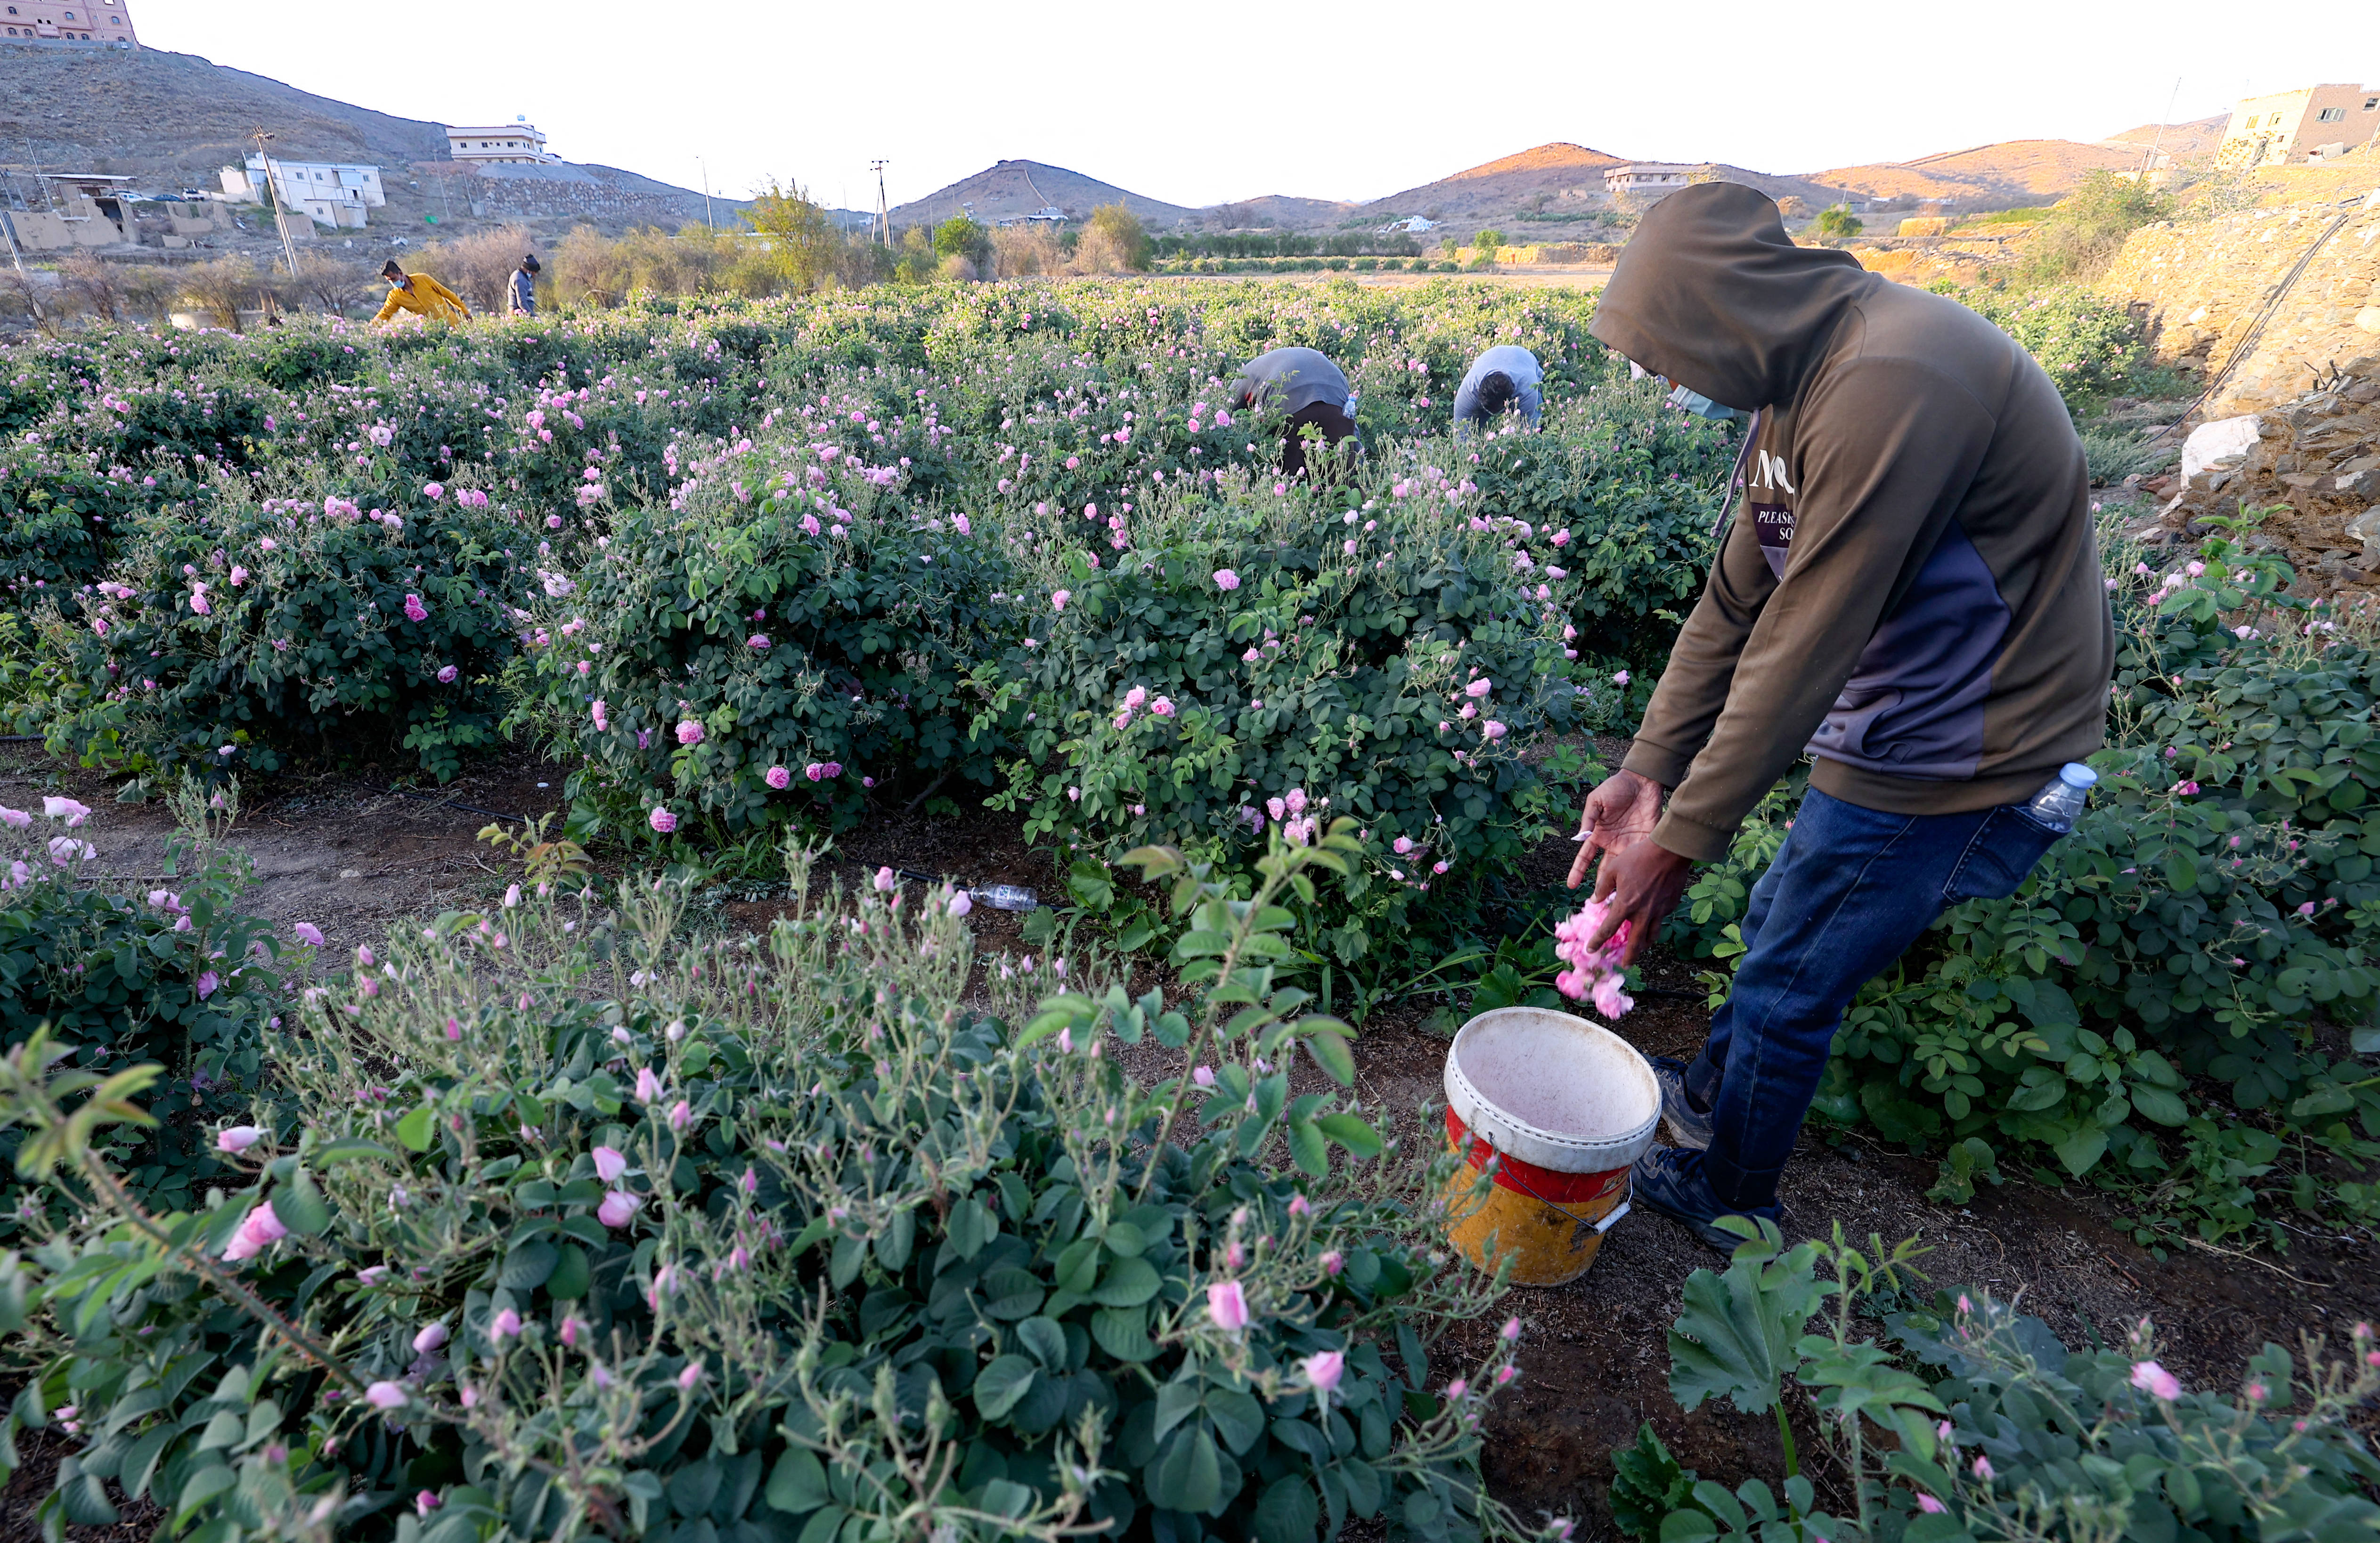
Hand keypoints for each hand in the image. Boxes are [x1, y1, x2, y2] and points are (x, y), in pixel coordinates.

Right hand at [1565, 769, 1663, 889]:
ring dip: (1620, 886)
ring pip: (1623, 871)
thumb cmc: (1616, 787)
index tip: (1571, 886)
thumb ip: (1588, 820)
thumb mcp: (1596, 801)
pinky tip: (1638, 886)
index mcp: (1598, 835)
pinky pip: (1640, 860)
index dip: (1577, 871)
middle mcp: (1613, 844)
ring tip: (1618, 901)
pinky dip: (1639, 873)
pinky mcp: (1645, 842)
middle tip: (1598, 905)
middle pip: (1605, 871)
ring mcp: (1629, 845)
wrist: (1642, 780)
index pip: (1585, 858)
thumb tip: (1579, 839)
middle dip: (1601, 887)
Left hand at [1588, 835, 1693, 967]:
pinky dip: (1654, 923)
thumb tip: (1595, 901)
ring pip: (1652, 935)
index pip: (1609, 929)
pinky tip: (1652, 919)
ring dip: (1645, 944)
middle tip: (1625, 964)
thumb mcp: (1614, 868)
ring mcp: (1659, 911)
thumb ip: (1603, 887)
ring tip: (1641, 948)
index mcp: (1626, 904)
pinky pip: (1661, 919)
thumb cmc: (1639, 857)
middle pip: (1636, 943)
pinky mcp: (1670, 905)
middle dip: (1630, 956)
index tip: (1591, 949)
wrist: (1670, 851)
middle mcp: (1643, 913)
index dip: (1598, 941)